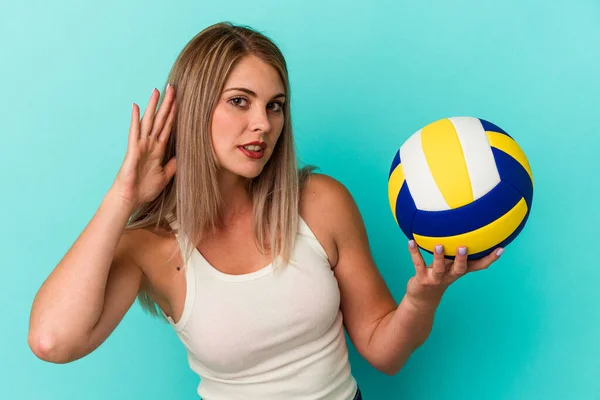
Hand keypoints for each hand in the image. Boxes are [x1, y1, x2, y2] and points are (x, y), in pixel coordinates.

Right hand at [111, 85, 176, 207]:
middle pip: (160, 120)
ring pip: (148, 121)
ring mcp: (141, 145)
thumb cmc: (145, 189)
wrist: (131, 198)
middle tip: (172, 88)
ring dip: (152, 106)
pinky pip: (135, 132)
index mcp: (158, 150)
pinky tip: (136, 107)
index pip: (168, 127)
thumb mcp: (165, 176)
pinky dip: (136, 119)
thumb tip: (181, 156)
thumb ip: (172, 165)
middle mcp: (150, 144)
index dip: (173, 114)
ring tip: (156, 91)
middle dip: (166, 104)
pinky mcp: (133, 150)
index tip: (179, 101)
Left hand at [405, 241, 502, 308]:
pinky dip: (414, 252)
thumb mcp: (449, 265)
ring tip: (439, 245)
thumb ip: (455, 251)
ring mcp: (436, 278)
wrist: (422, 298)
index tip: (501, 248)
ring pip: (438, 268)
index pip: (478, 266)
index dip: (490, 259)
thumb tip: (463, 227)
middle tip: (463, 247)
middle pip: (459, 269)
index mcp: (459, 271)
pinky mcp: (422, 279)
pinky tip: (410, 241)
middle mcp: (449, 275)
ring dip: (438, 257)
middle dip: (461, 259)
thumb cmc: (439, 275)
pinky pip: (417, 263)